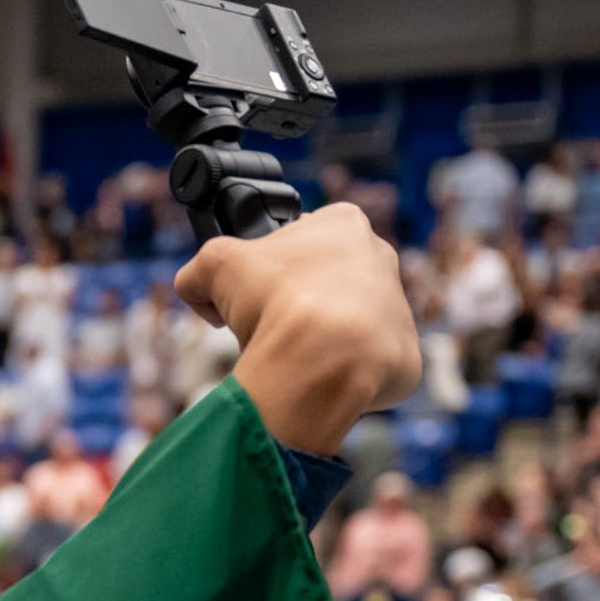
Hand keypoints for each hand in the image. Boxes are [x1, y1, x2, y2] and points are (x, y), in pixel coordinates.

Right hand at [176, 202, 420, 454]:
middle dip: (295, 301)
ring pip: (345, 320)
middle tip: (266, 325)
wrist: (325, 356)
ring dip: (317, 337)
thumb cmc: (278, 300)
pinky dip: (337, 370)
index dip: (269, 263)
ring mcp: (396, 305)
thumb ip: (200, 270)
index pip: (303, 234)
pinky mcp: (402, 352)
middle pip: (326, 278)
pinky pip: (363, 361)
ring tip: (289, 356)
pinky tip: (316, 376)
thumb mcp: (214, 265)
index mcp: (343, 224)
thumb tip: (196, 287)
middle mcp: (379, 257)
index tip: (253, 290)